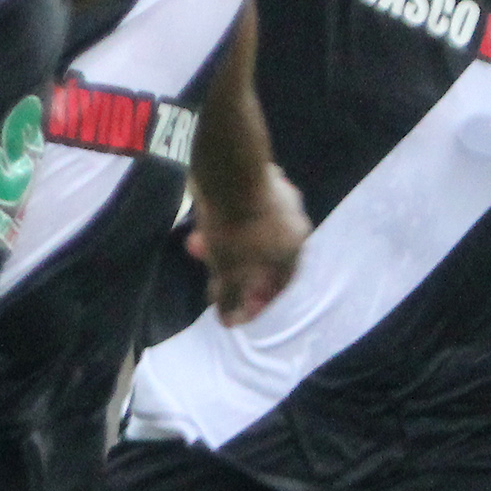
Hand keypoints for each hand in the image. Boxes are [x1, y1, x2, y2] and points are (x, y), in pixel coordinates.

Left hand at [188, 162, 309, 325]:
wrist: (227, 169)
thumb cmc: (235, 228)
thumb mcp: (228, 271)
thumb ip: (231, 297)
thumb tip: (230, 321)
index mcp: (295, 247)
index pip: (282, 284)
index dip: (261, 300)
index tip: (239, 306)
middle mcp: (294, 222)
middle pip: (264, 257)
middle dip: (234, 270)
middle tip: (213, 275)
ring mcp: (277, 197)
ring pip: (251, 231)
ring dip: (224, 244)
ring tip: (196, 244)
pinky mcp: (258, 179)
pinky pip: (242, 211)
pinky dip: (225, 222)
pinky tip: (203, 222)